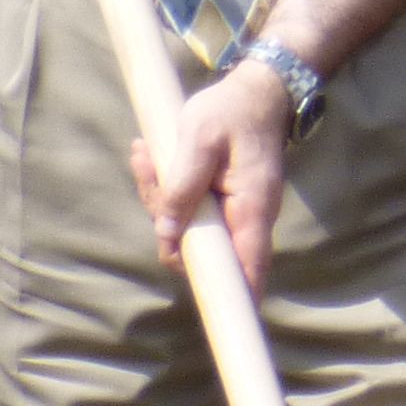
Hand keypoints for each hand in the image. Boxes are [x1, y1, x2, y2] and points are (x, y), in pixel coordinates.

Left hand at [132, 55, 294, 291]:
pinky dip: (166, 190)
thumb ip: (183, 186)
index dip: (234, 297)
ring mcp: (234, 212)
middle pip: (201, 249)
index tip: (218, 315)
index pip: (248, 269)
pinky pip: (189, 211)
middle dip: (164, 219)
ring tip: (145, 152)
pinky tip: (150, 156)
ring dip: (160, 198)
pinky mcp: (220, 202)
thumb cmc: (232, 111)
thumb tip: (168, 233)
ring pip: (189, 229)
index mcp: (251, 209)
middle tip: (148, 165)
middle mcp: (247, 219)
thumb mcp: (200, 139)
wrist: (259, 90)